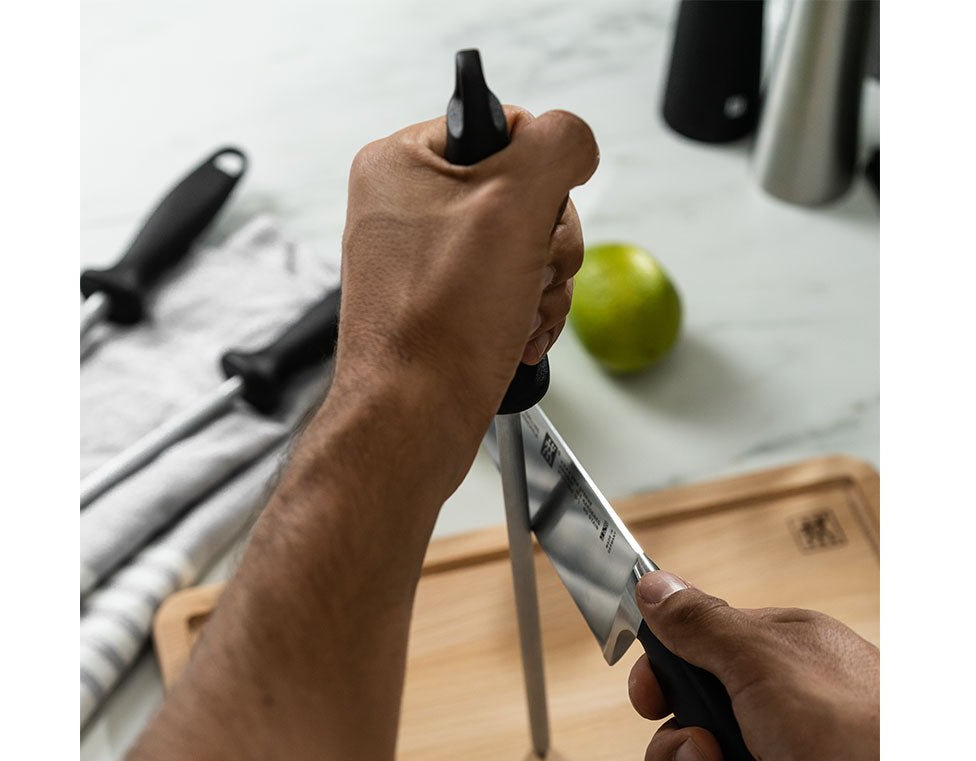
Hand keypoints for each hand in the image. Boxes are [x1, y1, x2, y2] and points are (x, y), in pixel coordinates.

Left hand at [335, 106, 598, 457]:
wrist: (415, 418)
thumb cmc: (441, 325)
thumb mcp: (514, 204)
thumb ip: (556, 146)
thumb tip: (573, 141)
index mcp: (403, 162)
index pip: (506, 127)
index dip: (540, 175)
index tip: (533, 218)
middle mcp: (405, 207)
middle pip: (522, 193)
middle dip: (547, 244)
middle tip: (528, 272)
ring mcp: (422, 260)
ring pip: (523, 247)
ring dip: (542, 285)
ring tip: (519, 314)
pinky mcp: (440, 305)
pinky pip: (507, 289)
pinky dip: (525, 314)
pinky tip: (515, 336)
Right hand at [627, 572, 879, 760]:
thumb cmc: (861, 729)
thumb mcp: (766, 661)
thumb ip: (701, 626)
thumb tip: (652, 584)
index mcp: (768, 666)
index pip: (685, 672)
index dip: (659, 691)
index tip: (655, 701)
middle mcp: (772, 724)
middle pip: (681, 747)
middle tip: (714, 755)